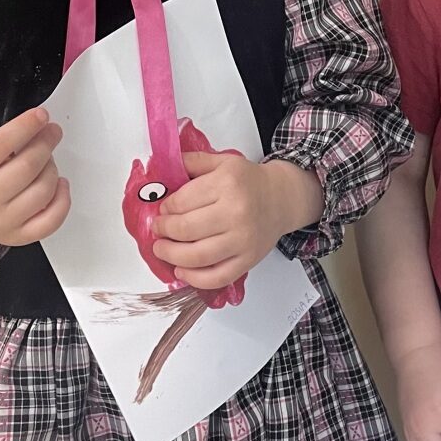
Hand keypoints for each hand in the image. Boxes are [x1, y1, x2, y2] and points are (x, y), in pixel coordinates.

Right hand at [0, 107, 68, 256]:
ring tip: (48, 161)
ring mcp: (2, 222)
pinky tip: (59, 185)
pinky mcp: (19, 236)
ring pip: (44, 190)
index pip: (0, 144)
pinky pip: (52, 220)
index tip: (41, 115)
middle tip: (52, 132)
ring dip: (53, 169)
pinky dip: (63, 199)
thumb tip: (40, 125)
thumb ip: (6, 139)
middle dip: (46, 143)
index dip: (25, 126)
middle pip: (28, 166)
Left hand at [150, 152, 319, 289]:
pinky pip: (217, 277)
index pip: (182, 201)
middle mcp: (236, 213)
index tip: (162, 210)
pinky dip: (194, 278)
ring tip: (162, 249)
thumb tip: (161, 167)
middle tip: (158, 229)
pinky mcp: (248, 260)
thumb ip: (192, 162)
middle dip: (164, 231)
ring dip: (171, 255)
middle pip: (186, 229)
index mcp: (227, 184)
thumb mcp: (222, 162)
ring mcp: (243, 240)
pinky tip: (182, 270)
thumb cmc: (249, 181)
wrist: (282, 198)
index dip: (166, 208)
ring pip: (197, 256)